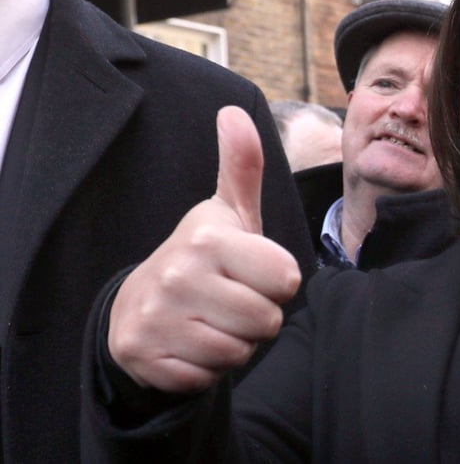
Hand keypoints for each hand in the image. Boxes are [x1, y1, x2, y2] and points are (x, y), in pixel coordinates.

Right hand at [108, 107, 300, 392]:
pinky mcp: (143, 355)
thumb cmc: (205, 257)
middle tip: (231, 299)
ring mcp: (156, 317)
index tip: (252, 271)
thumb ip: (242, 167)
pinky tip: (191, 342)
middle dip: (258, 317)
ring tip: (213, 320)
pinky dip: (205, 368)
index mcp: (209, 238)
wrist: (141, 302)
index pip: (286, 280)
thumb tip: (233, 112)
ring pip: (238, 353)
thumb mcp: (229, 212)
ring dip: (235, 344)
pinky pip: (205, 378)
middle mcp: (178, 275)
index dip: (277, 281)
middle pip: (266, 321)